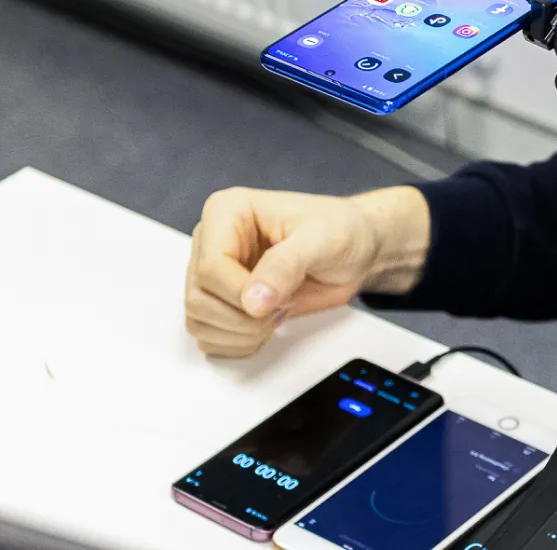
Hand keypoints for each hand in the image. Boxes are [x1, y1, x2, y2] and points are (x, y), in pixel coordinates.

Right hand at [184, 186, 430, 356]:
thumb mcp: (322, 239)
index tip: (276, 299)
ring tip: (278, 312)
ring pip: (199, 321)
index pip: (209, 268)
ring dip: (241, 333)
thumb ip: (287, 265)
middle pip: (199, 299)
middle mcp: (214, 242)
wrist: (357, 248)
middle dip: (243, 317)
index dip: (241, 294)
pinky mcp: (224, 300)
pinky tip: (268, 326)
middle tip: (282, 306)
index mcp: (227, 212)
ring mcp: (216, 274)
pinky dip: (238, 343)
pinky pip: (210, 336)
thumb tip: (253, 300)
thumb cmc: (342, 230)